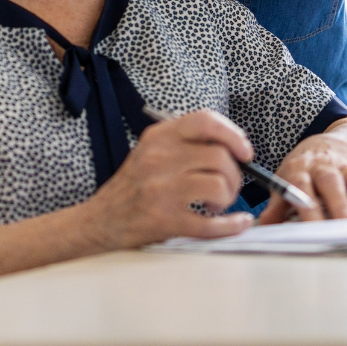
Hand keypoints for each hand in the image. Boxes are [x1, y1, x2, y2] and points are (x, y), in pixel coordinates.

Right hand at [85, 110, 252, 248]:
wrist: (101, 221)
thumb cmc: (135, 185)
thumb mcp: (152, 150)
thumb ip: (185, 142)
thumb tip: (233, 145)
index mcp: (159, 136)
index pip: (205, 121)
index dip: (232, 134)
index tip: (244, 151)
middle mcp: (159, 158)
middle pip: (219, 156)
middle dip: (235, 174)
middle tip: (229, 186)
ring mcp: (161, 190)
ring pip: (218, 185)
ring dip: (228, 198)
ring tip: (217, 204)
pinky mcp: (165, 221)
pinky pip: (210, 224)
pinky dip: (231, 226)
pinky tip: (236, 224)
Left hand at [260, 117, 346, 223]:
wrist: (329, 142)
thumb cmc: (304, 170)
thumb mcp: (285, 180)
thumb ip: (277, 204)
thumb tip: (263, 226)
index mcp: (300, 169)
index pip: (301, 186)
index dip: (306, 205)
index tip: (312, 226)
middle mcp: (324, 165)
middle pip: (331, 182)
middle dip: (339, 204)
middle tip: (345, 226)